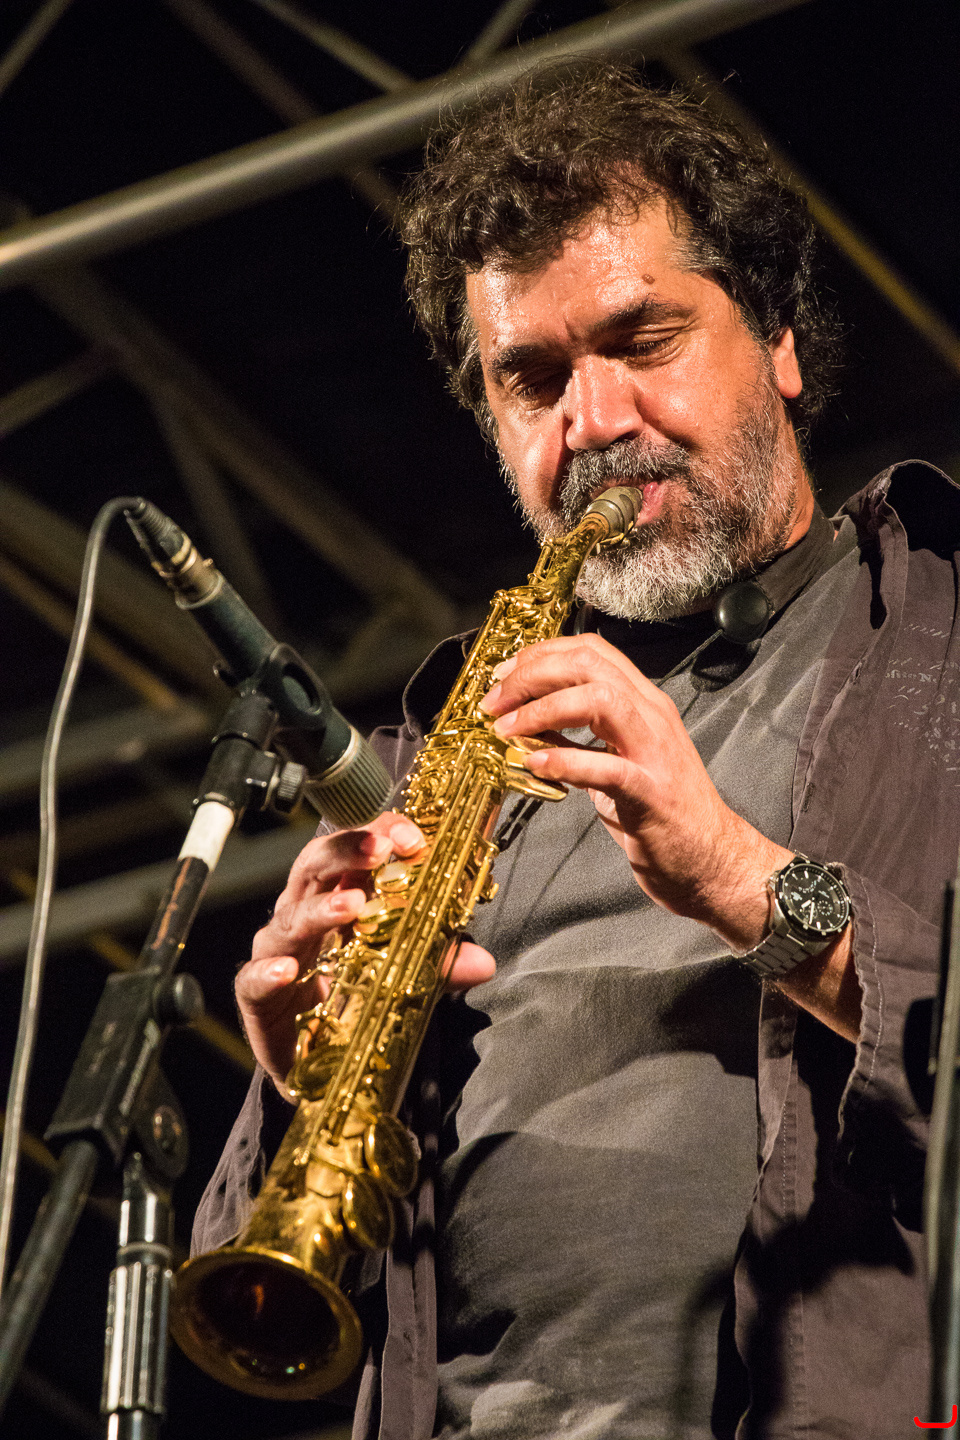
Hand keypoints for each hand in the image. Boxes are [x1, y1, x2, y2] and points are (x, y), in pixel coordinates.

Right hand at [237, 812, 494, 1096]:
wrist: (316, 1064)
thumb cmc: (354, 998)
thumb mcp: (405, 976)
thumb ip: (439, 965)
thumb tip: (483, 963)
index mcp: (337, 897)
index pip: (353, 851)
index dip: (377, 833)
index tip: (412, 836)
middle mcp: (303, 915)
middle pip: (315, 868)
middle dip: (347, 851)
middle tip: (381, 848)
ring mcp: (277, 953)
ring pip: (290, 918)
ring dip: (320, 908)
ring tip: (351, 906)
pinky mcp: (258, 998)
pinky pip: (255, 980)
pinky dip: (268, 973)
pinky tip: (288, 971)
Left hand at [482, 633, 790, 950]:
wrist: (710, 860)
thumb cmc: (661, 815)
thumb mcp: (613, 764)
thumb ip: (577, 741)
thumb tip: (528, 727)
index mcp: (644, 704)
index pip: (592, 651)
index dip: (542, 654)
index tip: (505, 673)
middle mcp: (652, 717)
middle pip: (589, 665)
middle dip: (533, 675)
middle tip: (495, 700)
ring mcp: (655, 752)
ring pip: (600, 700)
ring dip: (543, 708)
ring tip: (509, 729)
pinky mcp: (650, 793)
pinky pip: (605, 766)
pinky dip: (564, 761)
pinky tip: (535, 765)